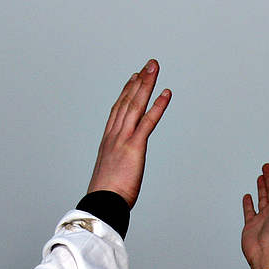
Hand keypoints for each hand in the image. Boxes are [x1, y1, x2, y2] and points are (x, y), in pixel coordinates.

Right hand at [87, 60, 170, 207]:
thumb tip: (120, 171)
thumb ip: (117, 166)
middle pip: (127, 101)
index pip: (118, 110)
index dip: (127, 92)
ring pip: (136, 105)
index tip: (134, 78)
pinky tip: (166, 93)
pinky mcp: (134, 146)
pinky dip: (158, 106)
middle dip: (139, 81)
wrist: (102, 203)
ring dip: (146, 85)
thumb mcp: (111, 174)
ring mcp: (123, 139)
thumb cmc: (106, 195)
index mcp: (109, 140)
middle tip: (148, 65)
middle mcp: (114, 135)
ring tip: (154, 68)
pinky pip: (148, 121)